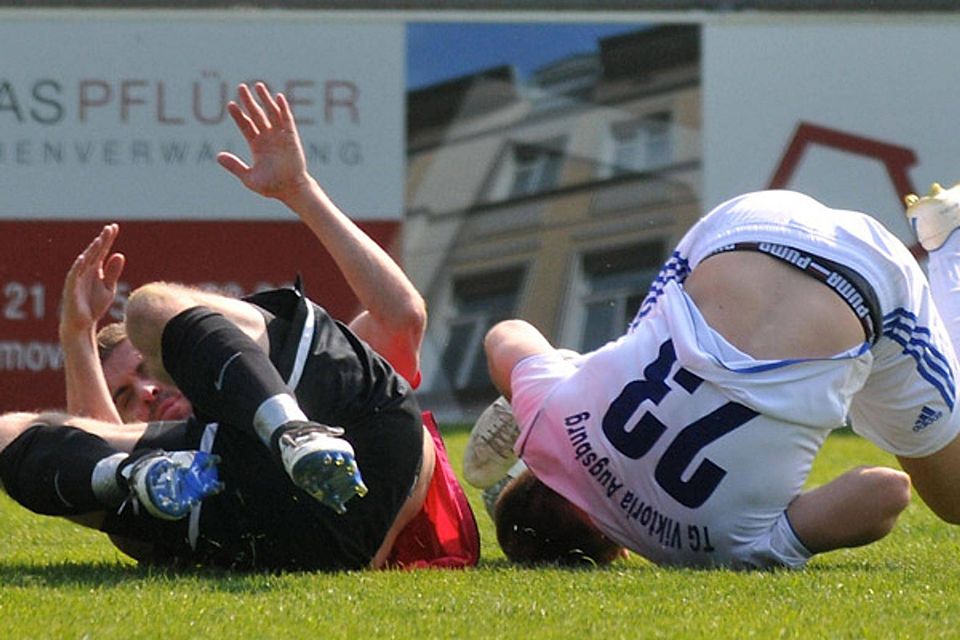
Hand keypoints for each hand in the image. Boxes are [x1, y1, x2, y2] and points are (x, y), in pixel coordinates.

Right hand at [60, 223, 124, 335]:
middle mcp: (85, 271)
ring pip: (84, 261)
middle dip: (102, 241)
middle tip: (110, 228)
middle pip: (94, 253)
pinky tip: (84, 258)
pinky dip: (78, 266)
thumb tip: (120, 254)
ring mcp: (77, 279)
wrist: (82, 324)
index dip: (107, 239)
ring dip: (91, 251)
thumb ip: (113, 273)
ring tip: (100, 240)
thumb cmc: (94, 305)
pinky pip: (74, 276)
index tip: (114, 227)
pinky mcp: (71, 289)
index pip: (102, 251)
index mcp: (95, 269)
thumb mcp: (108, 288)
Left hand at [217, 82, 312, 202]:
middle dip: (249, 101)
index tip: (230, 104)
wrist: (291, 190)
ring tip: (258, 86)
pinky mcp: (291, 138)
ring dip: (265, 99)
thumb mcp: (249, 178)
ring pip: (271, 113)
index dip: (238, 115)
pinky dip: (283, 109)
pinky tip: (278, 97)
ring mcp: (279, 136)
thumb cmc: (271, 187)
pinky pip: (287, 120)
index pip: (245, 125)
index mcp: (256, 145)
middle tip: (241, 87)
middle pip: (256, 115)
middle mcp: (267, 138)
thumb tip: (218, 156)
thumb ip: (235, 166)